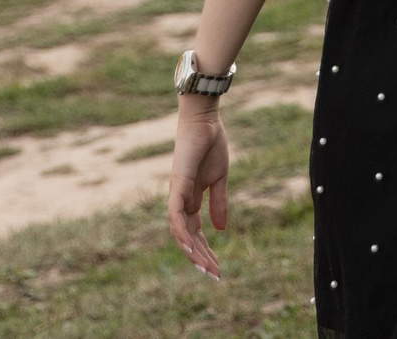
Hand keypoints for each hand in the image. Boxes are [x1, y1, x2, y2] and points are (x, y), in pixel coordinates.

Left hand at [166, 103, 230, 278]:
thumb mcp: (220, 179)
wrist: (204, 120)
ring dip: (192, 251)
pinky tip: (191, 247)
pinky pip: (176, 215)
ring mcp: (178, 194)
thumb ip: (219, 203)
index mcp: (193, 199)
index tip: (218, 267)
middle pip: (188, 237)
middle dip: (201, 257)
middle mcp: (182, 200)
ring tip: (206, 268)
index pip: (196, 232)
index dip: (206, 250)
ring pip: (180, 232)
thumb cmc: (211, 144)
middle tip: (215, 276)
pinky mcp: (178, 185)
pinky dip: (182, 232)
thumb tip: (221, 229)